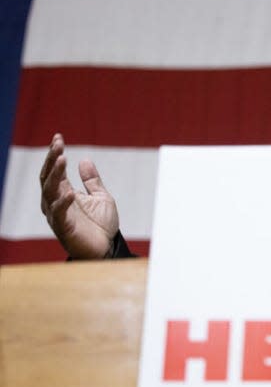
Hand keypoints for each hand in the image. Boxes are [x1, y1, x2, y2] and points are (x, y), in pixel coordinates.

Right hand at [39, 133, 119, 258]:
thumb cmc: (102, 226)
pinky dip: (63, 202)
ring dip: (55, 175)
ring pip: (50, 191)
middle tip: (57, 144)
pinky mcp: (63, 228)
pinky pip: (58, 213)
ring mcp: (58, 215)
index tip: (58, 137)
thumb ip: (92, 180)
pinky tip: (70, 192)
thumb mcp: (102, 197)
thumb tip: (84, 160)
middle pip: (48, 178)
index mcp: (64, 193)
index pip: (54, 171)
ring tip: (61, 159)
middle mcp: (57, 202)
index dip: (54, 154)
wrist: (107, 249)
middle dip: (51, 160)